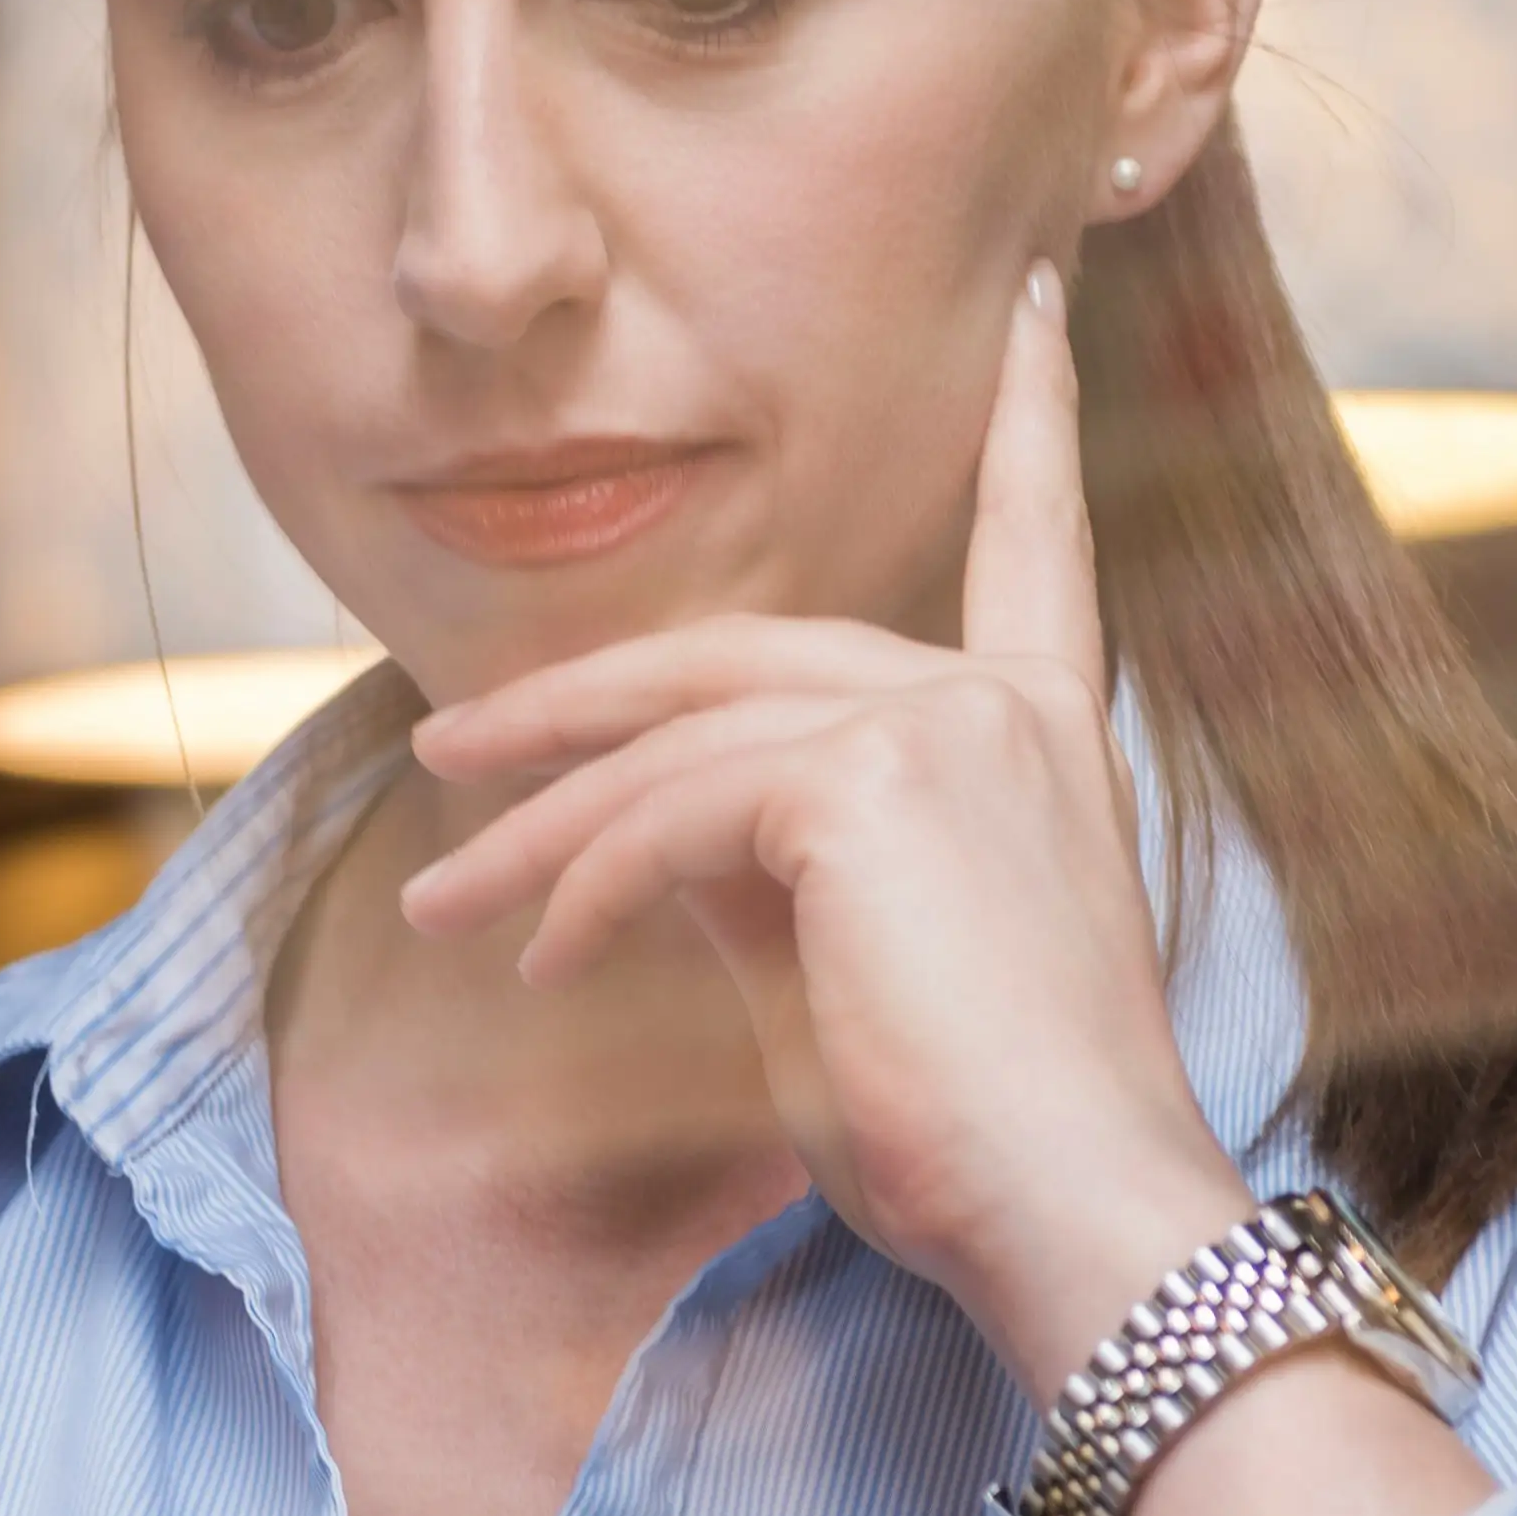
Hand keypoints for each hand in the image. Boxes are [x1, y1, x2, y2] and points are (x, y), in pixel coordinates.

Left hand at [395, 265, 1261, 1396]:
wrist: (1075, 1216)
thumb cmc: (981, 1146)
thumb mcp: (860, 984)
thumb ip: (769, 880)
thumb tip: (645, 853)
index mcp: (1041, 735)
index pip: (1034, 547)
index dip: (1033, 417)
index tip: (1035, 299)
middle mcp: (1002, 704)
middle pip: (746, 651)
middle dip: (576, 705)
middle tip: (445, 753)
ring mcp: (940, 726)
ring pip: (680, 743)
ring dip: (539, 832)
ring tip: (442, 906)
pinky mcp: (864, 783)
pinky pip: (670, 817)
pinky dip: (584, 890)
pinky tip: (545, 965)